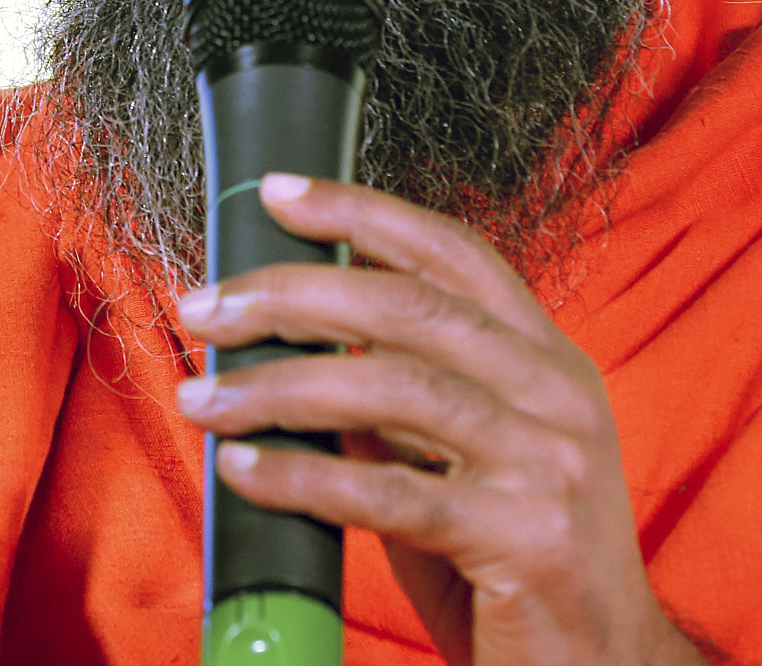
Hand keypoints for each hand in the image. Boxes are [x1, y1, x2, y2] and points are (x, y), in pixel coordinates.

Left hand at [174, 173, 703, 665]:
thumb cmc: (519, 567)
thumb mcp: (466, 462)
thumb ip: (401, 404)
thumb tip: (295, 348)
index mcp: (548, 360)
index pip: (452, 253)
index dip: (363, 213)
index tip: (279, 194)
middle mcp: (558, 394)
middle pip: (407, 308)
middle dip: (292, 294)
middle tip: (207, 307)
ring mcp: (550, 464)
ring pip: (391, 391)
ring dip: (276, 387)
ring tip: (203, 396)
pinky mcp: (528, 539)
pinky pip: (390, 492)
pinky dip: (303, 477)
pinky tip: (245, 469)